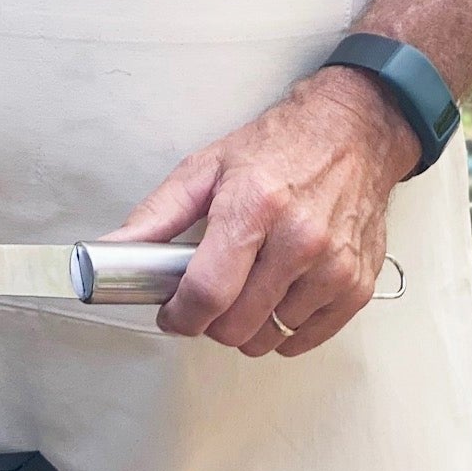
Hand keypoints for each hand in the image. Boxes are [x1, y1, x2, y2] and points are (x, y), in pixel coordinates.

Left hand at [109, 68, 420, 357]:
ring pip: (269, 337)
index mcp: (254, 205)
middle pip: (237, 325)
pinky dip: (284, 328)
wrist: (351, 132)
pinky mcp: (357, 284)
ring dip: (249, 324)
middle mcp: (298, 238)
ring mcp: (332, 265)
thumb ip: (157, 216)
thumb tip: (114, 249)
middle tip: (208, 294)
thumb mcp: (206, 168)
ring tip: (247, 285)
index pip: (207, 292)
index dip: (179, 315)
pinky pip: (304, 338)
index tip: (172, 314)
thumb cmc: (279, 147)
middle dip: (210, 320)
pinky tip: (276, 296)